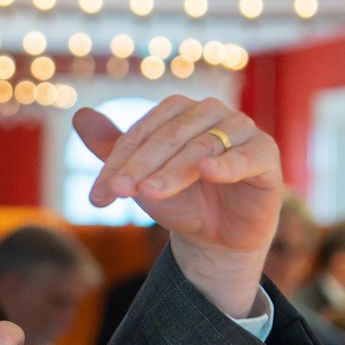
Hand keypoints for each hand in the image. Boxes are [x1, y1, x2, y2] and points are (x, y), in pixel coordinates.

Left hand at [72, 97, 282, 316]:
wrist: (218, 234)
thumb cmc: (181, 198)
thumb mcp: (142, 177)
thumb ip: (112, 148)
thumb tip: (79, 115)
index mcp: (179, 111)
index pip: (142, 133)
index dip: (118, 164)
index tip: (98, 197)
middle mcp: (211, 112)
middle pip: (169, 137)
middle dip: (140, 167)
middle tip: (119, 193)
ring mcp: (241, 130)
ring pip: (201, 147)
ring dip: (173, 171)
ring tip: (148, 193)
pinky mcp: (266, 153)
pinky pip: (248, 155)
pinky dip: (228, 163)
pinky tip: (209, 171)